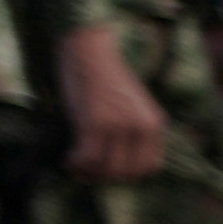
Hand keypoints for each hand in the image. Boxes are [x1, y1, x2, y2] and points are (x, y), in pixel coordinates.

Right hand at [57, 22, 167, 179]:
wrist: (87, 46)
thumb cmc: (103, 74)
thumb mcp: (130, 105)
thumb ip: (132, 130)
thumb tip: (114, 163)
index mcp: (155, 122)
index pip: (149, 167)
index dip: (127, 174)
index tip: (108, 169)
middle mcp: (142, 127)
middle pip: (127, 172)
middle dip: (105, 176)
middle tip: (87, 171)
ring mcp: (119, 126)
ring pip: (106, 168)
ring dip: (89, 172)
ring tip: (75, 165)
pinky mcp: (95, 123)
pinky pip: (87, 158)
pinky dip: (75, 163)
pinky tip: (68, 159)